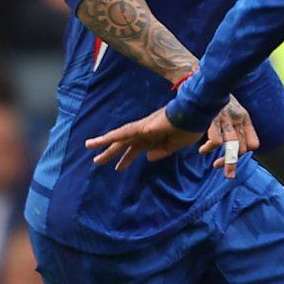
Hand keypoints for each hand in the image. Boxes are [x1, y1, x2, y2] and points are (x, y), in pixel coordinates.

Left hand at [88, 106, 221, 170]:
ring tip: (89, 147)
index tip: (118, 168)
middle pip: (124, 144)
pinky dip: (111, 137)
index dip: (127, 158)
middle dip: (111, 153)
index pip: (136, 149)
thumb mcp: (177, 145)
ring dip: (104, 143)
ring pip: (119, 137)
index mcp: (155, 137)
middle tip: (97, 162)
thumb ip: (163, 151)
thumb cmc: (190, 127)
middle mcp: (145, 132)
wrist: (195, 115)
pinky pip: (123, 133)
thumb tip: (148, 157)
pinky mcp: (142, 127)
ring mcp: (142, 128)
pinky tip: (99, 142)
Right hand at [201, 98, 260, 177]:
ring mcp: (226, 119)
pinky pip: (216, 141)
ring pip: (232, 148)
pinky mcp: (212, 118)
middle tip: (228, 174)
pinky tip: (202, 150)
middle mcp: (238, 119)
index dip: (245, 152)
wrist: (204, 78)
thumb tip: (233, 141)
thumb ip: (235, 123)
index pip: (253, 143)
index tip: (234, 155)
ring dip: (225, 162)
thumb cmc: (216, 96)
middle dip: (233, 163)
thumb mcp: (232, 108)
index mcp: (244, 118)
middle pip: (242, 149)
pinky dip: (209, 149)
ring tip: (216, 166)